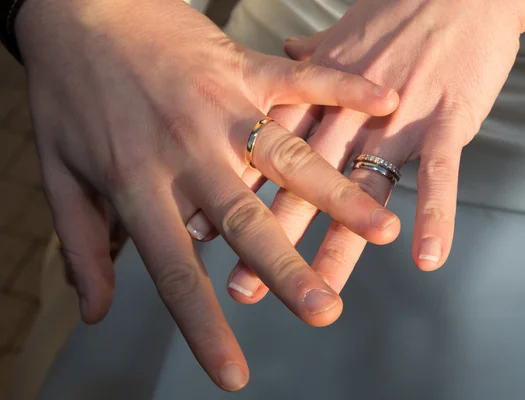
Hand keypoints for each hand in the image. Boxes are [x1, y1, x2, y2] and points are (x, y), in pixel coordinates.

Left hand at [16, 0, 400, 389]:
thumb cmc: (68, 88)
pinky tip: (382, 102)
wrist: (81, 6)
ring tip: (380, 225)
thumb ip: (81, 243)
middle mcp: (188, 151)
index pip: (176, 269)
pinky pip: (300, 81)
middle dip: (288, 271)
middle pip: (245, 220)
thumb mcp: (57, 170)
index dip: (204, 327)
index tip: (233, 373)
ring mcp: (222, 105)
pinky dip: (343, 89)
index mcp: (138, 182)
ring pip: (287, 158)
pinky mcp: (243, 66)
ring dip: (337, 194)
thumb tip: (93, 309)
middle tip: (325, 309)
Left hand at [224, 0, 524, 301]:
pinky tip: (427, 256)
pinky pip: (437, 174)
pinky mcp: (444, 118)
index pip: (265, 150)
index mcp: (317, 92)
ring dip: (340, 244)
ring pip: (360, 188)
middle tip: (243, 285)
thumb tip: (283, 59)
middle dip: (272, 236)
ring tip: (321, 290)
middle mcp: (344, 111)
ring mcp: (394, 117)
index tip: (200, 231)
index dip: (233, 191)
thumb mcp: (341, 35)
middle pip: (301, 182)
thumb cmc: (399, 10)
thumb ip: (309, 64)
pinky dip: (434, 215)